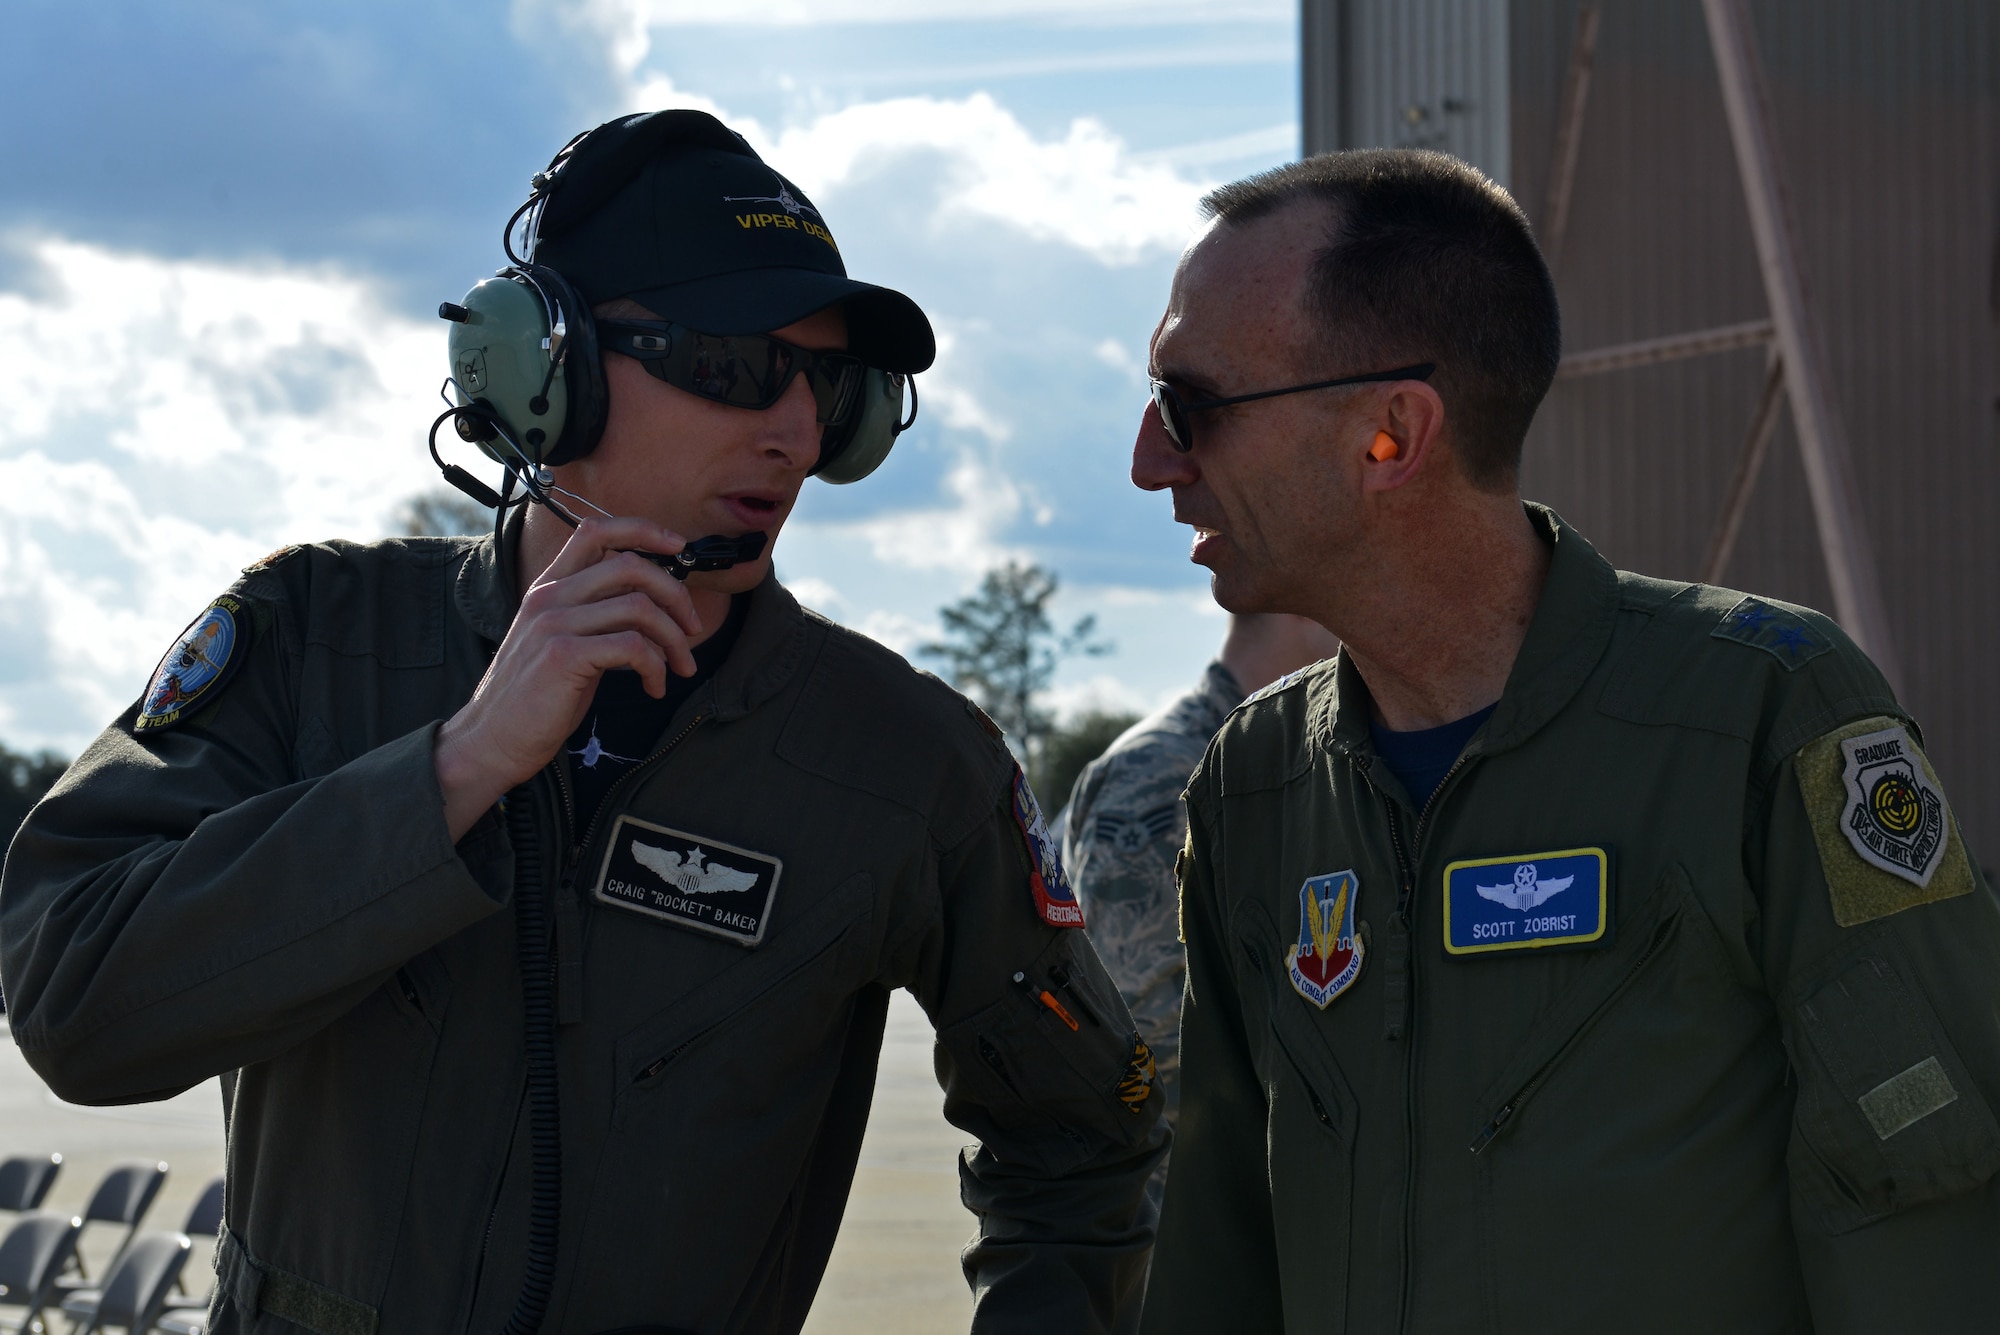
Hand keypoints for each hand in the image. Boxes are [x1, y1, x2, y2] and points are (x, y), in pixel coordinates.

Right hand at [435, 518, 702, 839]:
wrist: (493, 739)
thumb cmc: (536, 697)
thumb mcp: (564, 642)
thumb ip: (598, 616)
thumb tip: (654, 606)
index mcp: (549, 587)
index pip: (595, 530)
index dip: (643, 530)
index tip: (678, 546)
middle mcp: (549, 597)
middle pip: (630, 565)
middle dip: (676, 594)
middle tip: (691, 628)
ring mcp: (553, 624)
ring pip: (639, 607)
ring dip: (674, 639)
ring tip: (679, 667)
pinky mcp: (563, 656)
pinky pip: (633, 647)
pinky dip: (656, 667)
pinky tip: (653, 687)